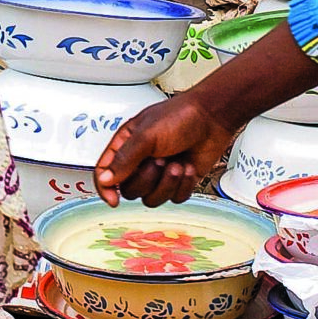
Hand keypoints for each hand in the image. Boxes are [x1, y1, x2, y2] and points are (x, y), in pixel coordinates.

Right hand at [93, 94, 236, 207]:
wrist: (212, 119)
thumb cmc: (179, 117)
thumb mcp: (146, 135)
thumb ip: (124, 159)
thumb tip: (105, 180)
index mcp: (125, 146)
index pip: (104, 173)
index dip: (106, 189)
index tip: (114, 201)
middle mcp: (140, 162)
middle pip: (130, 190)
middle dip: (147, 179)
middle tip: (159, 160)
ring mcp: (159, 174)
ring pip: (152, 199)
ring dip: (167, 183)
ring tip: (177, 164)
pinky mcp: (178, 182)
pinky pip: (174, 198)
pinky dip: (184, 185)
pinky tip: (188, 166)